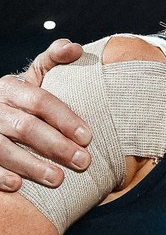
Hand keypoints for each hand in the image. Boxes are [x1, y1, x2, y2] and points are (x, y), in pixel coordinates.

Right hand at [0, 39, 90, 190]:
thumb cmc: (22, 101)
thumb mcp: (34, 77)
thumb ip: (53, 61)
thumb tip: (74, 48)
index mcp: (10, 88)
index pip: (40, 101)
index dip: (65, 118)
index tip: (88, 137)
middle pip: (25, 127)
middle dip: (56, 145)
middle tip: (83, 162)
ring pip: (3, 148)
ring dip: (30, 165)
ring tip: (57, 179)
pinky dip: (0, 176)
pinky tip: (18, 186)